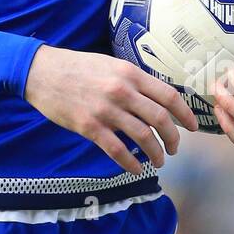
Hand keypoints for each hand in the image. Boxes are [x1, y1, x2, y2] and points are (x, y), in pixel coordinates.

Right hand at [24, 44, 199, 174]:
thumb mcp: (110, 65)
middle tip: (174, 148)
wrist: (41, 72)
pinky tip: (136, 168)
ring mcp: (106, 110)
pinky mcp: (90, 127)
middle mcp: (122, 91)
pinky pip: (118, 150)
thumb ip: (133, 80)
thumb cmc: (77, 67)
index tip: (192, 127)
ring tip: (158, 160)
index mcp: (129, 73)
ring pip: (143, 137)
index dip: (185, 115)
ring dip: (156, 154)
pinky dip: (131, 163)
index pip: (169, 96)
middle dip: (173, 138)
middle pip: (161, 119)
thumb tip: (157, 100)